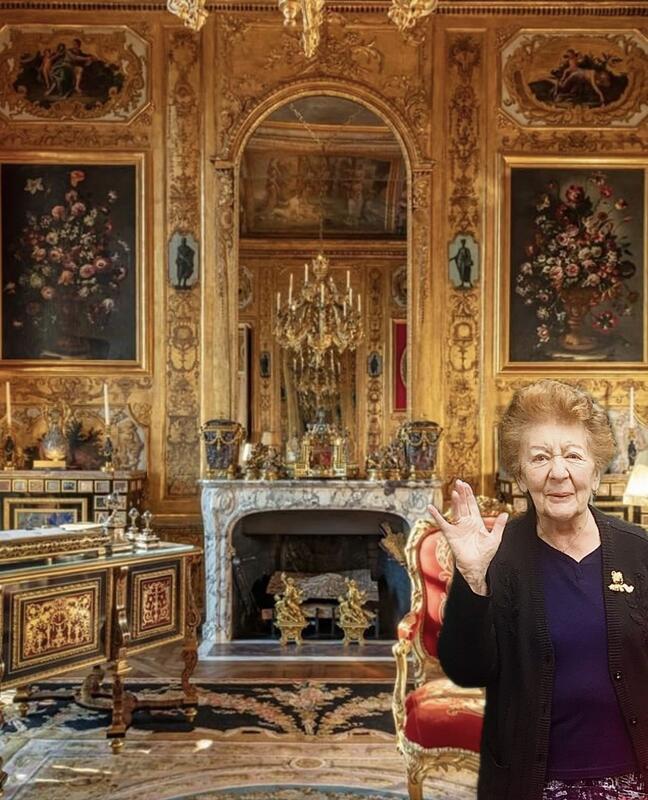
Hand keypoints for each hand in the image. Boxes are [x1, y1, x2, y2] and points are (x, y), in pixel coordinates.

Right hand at [428, 479, 507, 594]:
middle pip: (463, 504)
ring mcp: (458, 527)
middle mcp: (466, 522)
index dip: (469, 494)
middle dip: (462, 493)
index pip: (472, 504)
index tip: (466, 484)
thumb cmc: (486, 555)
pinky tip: (431, 508)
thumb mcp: (495, 538)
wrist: (476, 567)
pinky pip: (442, 523)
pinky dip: (436, 515)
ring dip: (455, 501)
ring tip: (455, 492)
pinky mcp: (451, 534)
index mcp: (476, 522)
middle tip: (458, 482)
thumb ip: (499, 525)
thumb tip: (505, 513)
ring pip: (456, 510)